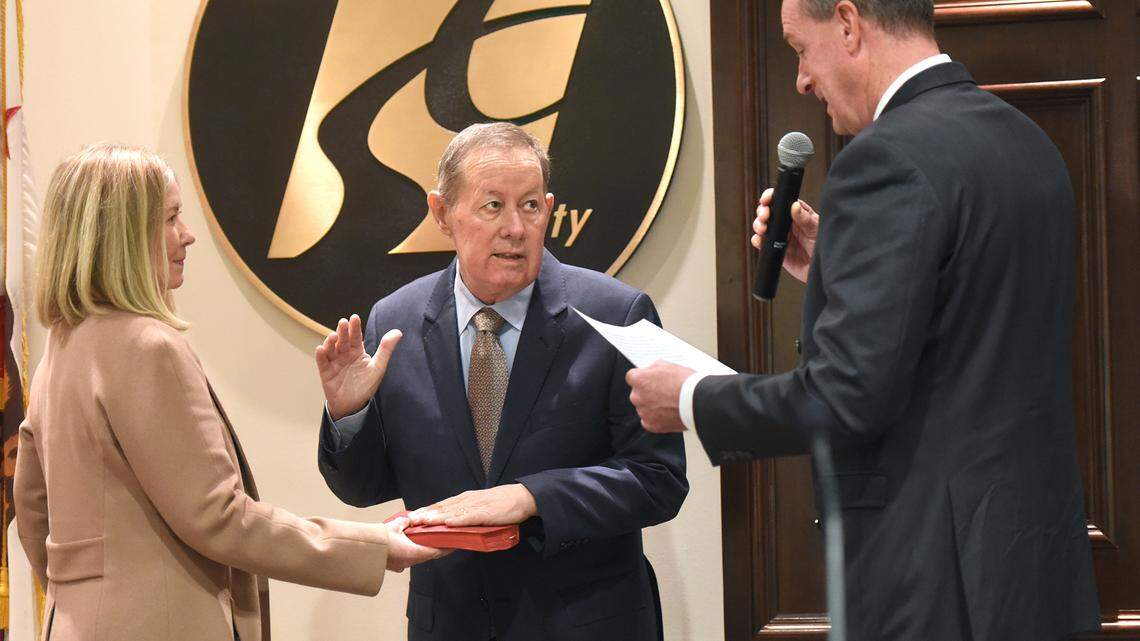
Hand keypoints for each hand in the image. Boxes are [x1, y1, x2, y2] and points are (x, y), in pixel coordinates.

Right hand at [316, 314, 401, 419]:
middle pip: (343, 340)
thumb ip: (386, 349)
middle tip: (343, 322)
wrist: (354, 406)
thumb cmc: (366, 385)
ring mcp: (334, 362)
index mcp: (357, 351)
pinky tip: (321, 349)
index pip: (356, 337)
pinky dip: (321, 355)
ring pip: (331, 348)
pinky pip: (322, 362)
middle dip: (342, 331)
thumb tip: (398, 332)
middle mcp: (344, 354)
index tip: (355, 318)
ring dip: (330, 341)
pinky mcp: (325, 372)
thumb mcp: (378, 367)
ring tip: (333, 336)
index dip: (355, 328)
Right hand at [384, 516, 450, 571]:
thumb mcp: (395, 525)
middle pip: (429, 555)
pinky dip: (415, 553)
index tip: (455, 544)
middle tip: (446, 542)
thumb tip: (413, 519)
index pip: (436, 552)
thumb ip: (407, 521)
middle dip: (437, 549)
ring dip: (426, 551)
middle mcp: (410, 562)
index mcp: (413, 553)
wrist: (362, 550)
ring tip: (432, 542)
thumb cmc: (379, 539)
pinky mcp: (396, 565)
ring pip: (420, 558)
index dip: (446, 548)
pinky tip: (414, 547)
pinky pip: (410, 560)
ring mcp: (402, 565)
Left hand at [408, 484, 537, 526]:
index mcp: (466, 499)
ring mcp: (476, 506)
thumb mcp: (481, 505)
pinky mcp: (486, 514)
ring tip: (423, 522)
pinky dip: (457, 520)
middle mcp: (468, 500)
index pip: (442, 504)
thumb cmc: (503, 503)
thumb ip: (468, 512)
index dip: (427, 509)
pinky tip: (447, 523)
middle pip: (443, 507)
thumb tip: (454, 521)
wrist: (522, 498)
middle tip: (410, 519)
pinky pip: (469, 518)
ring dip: (436, 517)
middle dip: (426, 514)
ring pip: (452, 512)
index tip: (413, 514)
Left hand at [625, 360, 693, 433]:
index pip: (632, 377)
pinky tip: (668, 413)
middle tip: (663, 392)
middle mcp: (637, 396)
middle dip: (647, 393)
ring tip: (669, 403)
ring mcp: (643, 412)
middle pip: (638, 393)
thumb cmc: (685, 383)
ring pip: (644, 408)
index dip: (642, 378)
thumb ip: (654, 368)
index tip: (649, 380)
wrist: (697, 402)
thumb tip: (651, 370)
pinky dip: (657, 418)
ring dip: (652, 406)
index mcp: (638, 380)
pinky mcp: (651, 425)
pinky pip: (649, 421)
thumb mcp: (667, 365)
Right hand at [752, 187, 818, 282]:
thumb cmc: (823, 246)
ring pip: (762, 225)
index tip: (766, 200)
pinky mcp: (774, 249)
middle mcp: (786, 223)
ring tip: (763, 229)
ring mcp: (779, 236)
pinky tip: (760, 240)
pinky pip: (761, 242)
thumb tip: (794, 206)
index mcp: (797, 213)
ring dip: (758, 225)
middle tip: (765, 216)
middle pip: (768, 211)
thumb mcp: (815, 229)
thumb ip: (805, 218)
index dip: (771, 197)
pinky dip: (757, 240)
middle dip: (762, 211)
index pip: (781, 200)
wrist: (821, 269)